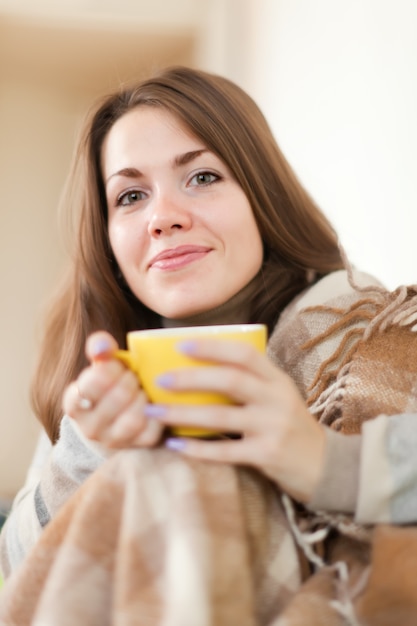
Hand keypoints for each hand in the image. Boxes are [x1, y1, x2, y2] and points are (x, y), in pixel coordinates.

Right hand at [63, 331, 163, 448]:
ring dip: (143, 398)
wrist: (115, 416)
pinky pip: (151, 431)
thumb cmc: (110, 382)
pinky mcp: (136, 446)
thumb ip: (100, 348)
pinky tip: (154, 403)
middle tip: (134, 376)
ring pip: (133, 419)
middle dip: (130, 381)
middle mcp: (89, 427)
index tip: (117, 366)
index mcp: (74, 403)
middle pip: (117, 399)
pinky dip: (157, 414)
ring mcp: (112, 440)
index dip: (110, 370)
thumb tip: (103, 346)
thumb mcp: (101, 364)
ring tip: (143, 389)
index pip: (91, 384)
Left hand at [144, 338, 325, 502]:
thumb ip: (249, 383)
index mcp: (277, 379)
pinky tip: (174, 444)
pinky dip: (196, 448)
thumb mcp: (278, 396)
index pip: (244, 353)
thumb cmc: (290, 426)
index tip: (180, 345)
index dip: (211, 347)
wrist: (325, 467)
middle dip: (191, 378)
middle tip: (161, 379)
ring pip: (221, 416)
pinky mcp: (268, 455)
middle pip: (230, 380)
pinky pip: (225, 451)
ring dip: (183, 413)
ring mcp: (273, 427)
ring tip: (155, 411)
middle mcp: (277, 399)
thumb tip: (196, 371)